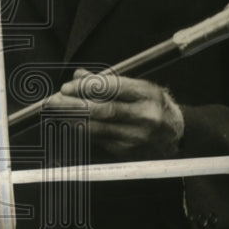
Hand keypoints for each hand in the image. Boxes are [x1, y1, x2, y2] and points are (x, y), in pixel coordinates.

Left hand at [48, 69, 183, 159]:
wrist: (176, 133)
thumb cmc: (153, 104)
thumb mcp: (137, 86)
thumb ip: (107, 80)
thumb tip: (78, 76)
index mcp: (147, 95)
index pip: (113, 89)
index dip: (86, 87)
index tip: (67, 86)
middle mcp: (144, 117)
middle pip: (102, 111)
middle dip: (73, 105)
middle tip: (53, 100)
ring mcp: (136, 137)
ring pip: (97, 128)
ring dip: (72, 119)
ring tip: (56, 110)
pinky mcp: (128, 152)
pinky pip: (99, 139)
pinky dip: (83, 130)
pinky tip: (71, 122)